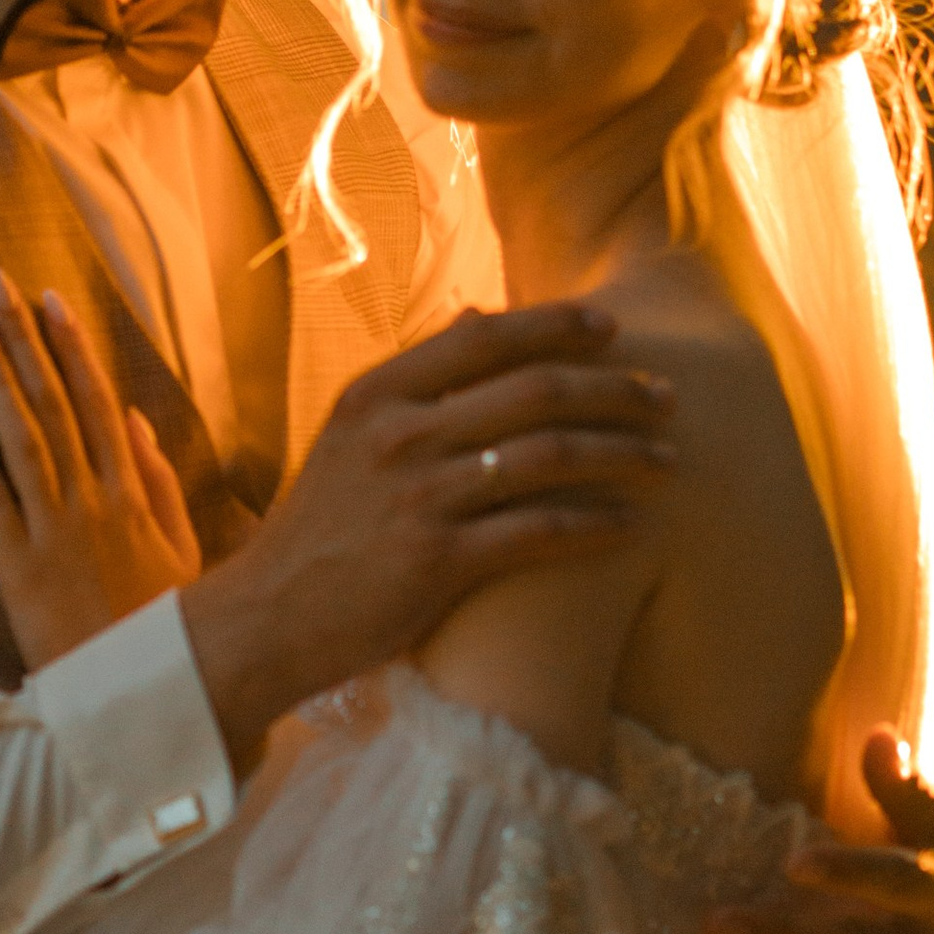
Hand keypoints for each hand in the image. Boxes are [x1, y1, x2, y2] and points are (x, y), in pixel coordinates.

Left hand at [0, 265, 202, 673]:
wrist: (141, 692)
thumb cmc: (160, 623)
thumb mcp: (181, 549)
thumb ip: (161, 481)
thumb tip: (133, 419)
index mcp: (132, 492)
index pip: (97, 401)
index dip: (73, 347)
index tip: (53, 299)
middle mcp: (93, 500)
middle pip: (55, 402)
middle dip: (27, 338)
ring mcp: (54, 530)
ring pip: (24, 437)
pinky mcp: (17, 565)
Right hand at [181, 304, 675, 769]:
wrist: (265, 619)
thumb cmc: (319, 531)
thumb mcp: (349, 438)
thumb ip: (416, 380)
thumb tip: (479, 314)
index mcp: (377, 396)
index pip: (484, 338)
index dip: (556, 325)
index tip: (612, 327)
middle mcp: (399, 436)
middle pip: (534, 390)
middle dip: (614, 388)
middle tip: (665, 395)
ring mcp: (419, 497)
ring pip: (550, 455)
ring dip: (622, 452)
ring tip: (668, 458)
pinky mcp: (437, 562)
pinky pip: (541, 531)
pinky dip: (596, 524)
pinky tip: (633, 525)